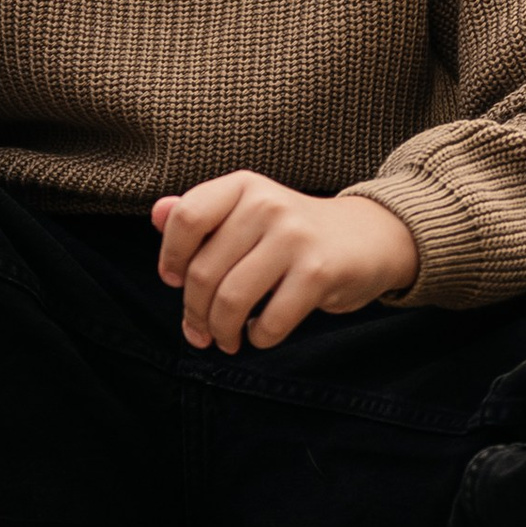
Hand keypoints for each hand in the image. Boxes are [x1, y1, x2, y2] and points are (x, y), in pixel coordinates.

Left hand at [150, 171, 420, 352]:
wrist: (369, 238)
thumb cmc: (294, 233)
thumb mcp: (248, 213)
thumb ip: (202, 215)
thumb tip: (155, 213)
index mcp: (243, 186)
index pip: (186, 218)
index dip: (170, 257)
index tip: (173, 282)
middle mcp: (267, 204)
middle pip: (203, 271)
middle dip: (195, 313)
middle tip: (200, 333)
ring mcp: (294, 237)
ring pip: (232, 300)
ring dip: (222, 332)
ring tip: (226, 340)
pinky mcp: (319, 272)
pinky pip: (270, 321)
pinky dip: (258, 338)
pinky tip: (260, 333)